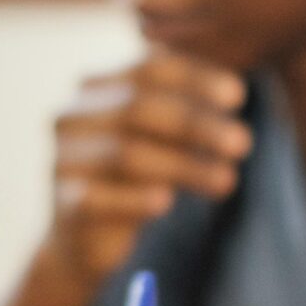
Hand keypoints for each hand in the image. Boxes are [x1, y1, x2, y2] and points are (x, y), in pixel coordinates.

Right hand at [44, 50, 250, 286]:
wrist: (85, 235)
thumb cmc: (136, 175)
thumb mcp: (163, 136)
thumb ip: (189, 109)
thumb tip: (235, 93)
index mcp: (98, 88)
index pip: (148, 70)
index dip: (195, 79)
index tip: (237, 95)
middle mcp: (73, 117)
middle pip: (138, 109)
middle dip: (197, 125)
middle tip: (243, 142)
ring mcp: (63, 159)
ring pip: (126, 155)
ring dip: (184, 167)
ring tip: (228, 180)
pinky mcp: (65, 203)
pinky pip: (98, 198)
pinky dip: (133, 199)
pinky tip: (165, 204)